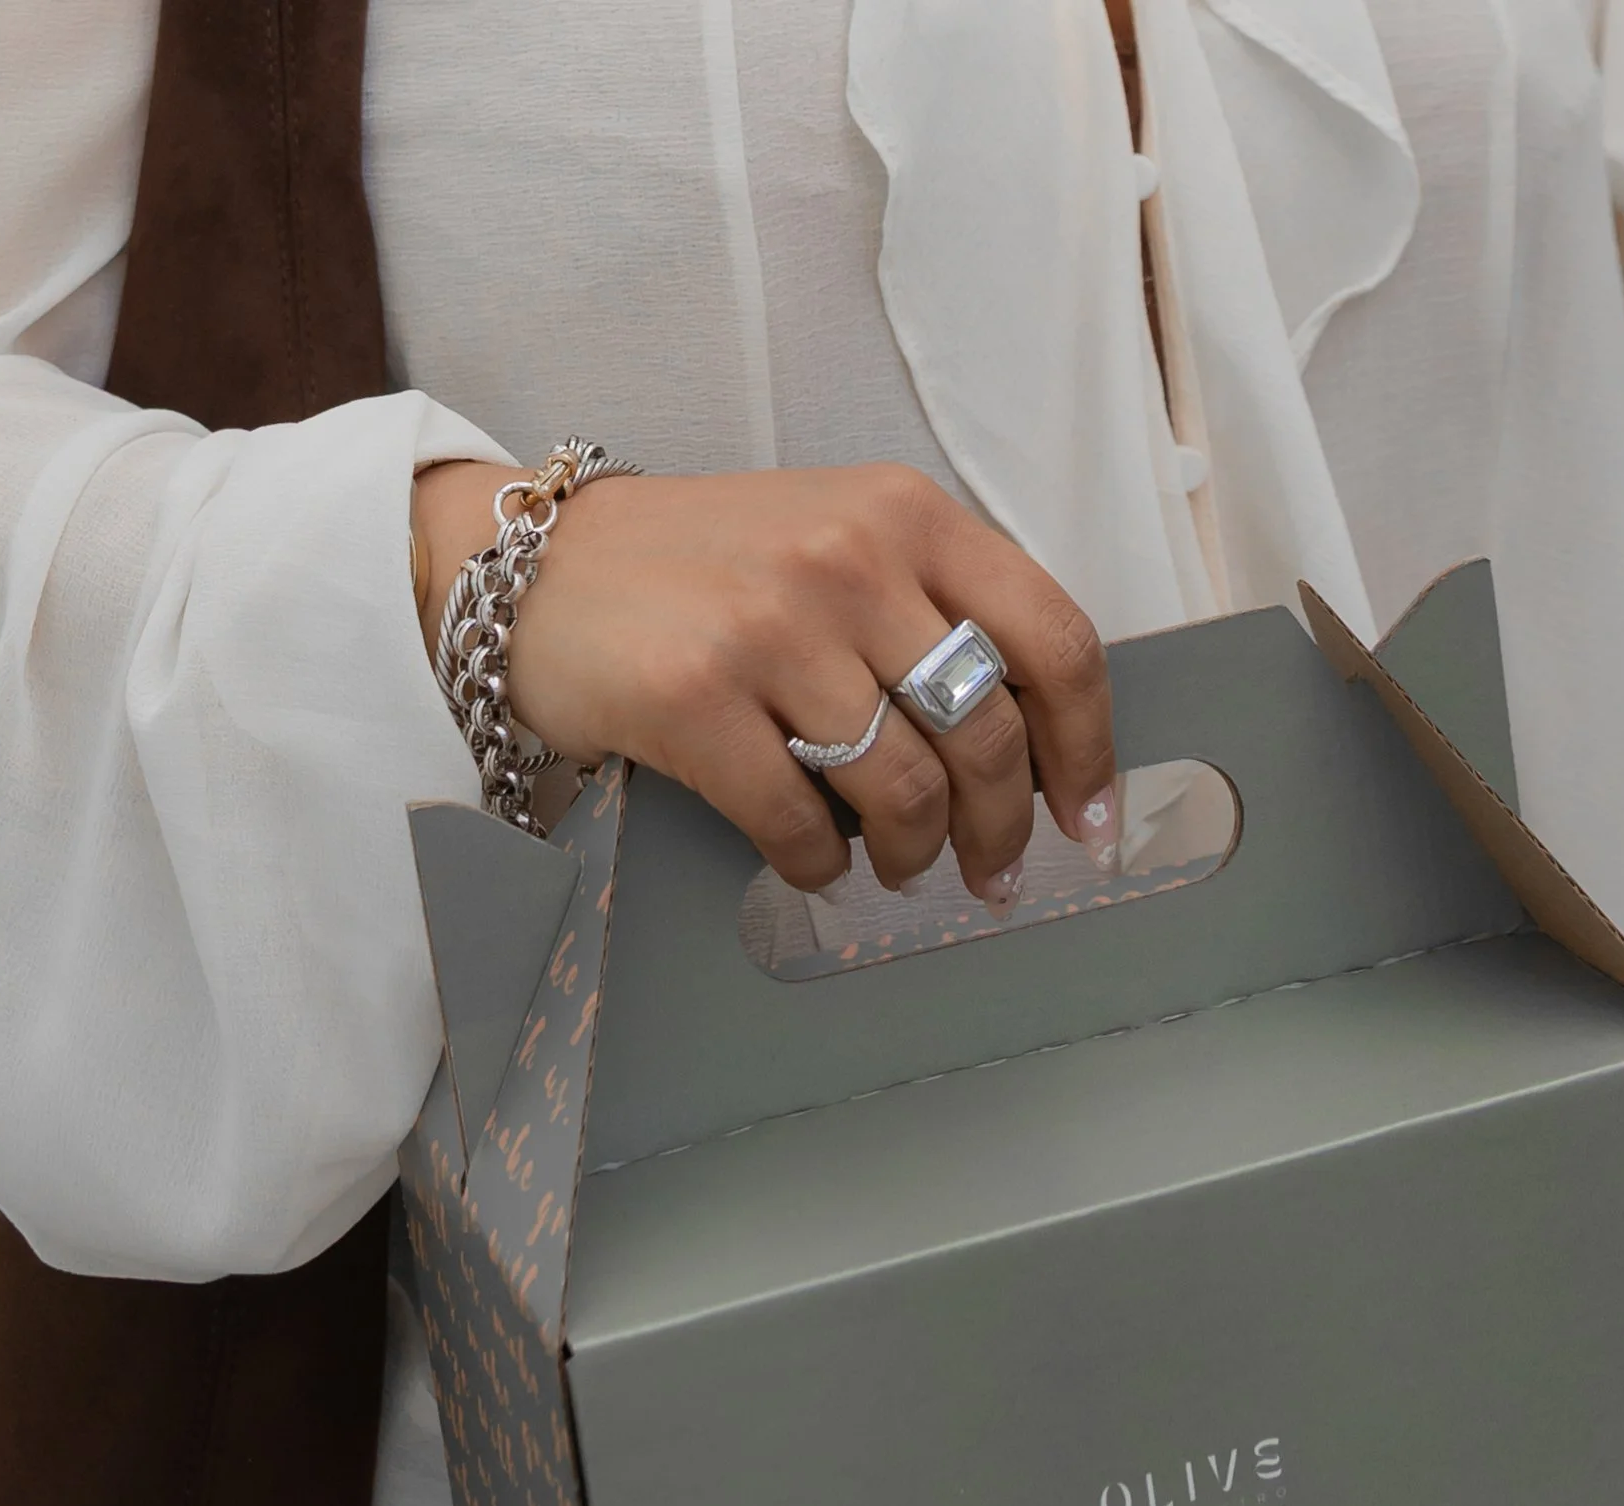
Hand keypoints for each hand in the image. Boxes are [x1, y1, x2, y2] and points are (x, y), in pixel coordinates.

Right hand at [412, 458, 1117, 910]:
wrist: (535, 567)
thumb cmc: (705, 571)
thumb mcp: (837, 543)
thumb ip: (932, 614)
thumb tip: (1030, 748)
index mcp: (908, 514)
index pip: (1053, 640)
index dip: (1087, 749)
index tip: (1088, 820)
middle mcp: (849, 558)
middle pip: (987, 733)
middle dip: (1001, 829)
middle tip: (990, 874)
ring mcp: (771, 626)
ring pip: (904, 790)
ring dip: (911, 855)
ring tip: (896, 867)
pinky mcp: (695, 698)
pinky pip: (800, 825)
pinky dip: (816, 866)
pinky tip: (808, 862)